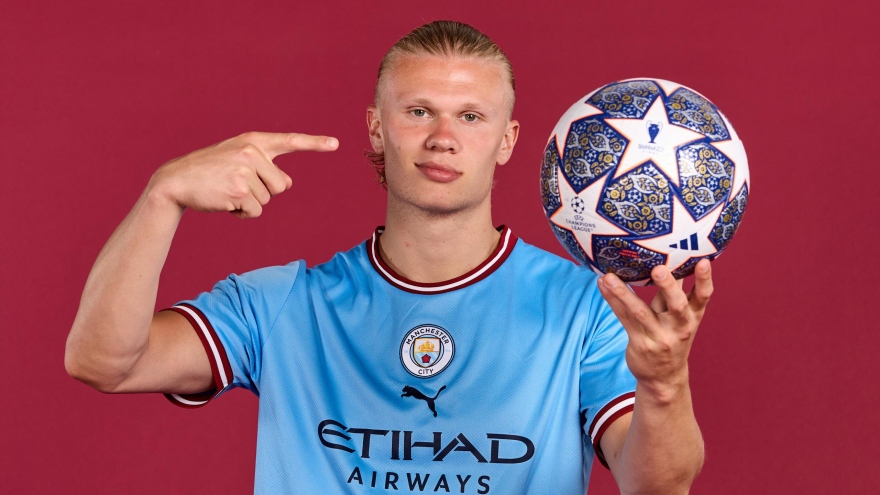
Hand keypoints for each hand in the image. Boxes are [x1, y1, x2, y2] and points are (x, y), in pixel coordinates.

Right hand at [148, 132, 338, 217]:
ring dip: (249, 203)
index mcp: (253, 141)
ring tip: (226, 191)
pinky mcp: (239, 191)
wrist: (176, 181)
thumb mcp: (238, 161)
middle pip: (281, 186)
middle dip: (263, 192)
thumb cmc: (210, 172)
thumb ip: (264, 167)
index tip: (335, 144)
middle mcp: (251, 152)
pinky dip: (242, 214)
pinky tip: (224, 202)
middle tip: (236, 185)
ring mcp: (245, 171)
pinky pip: (255, 212)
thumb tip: (287, 183)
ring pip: (267, 200)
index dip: (314, 144)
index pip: (290, 141)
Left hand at [596, 259, 712, 400]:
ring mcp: (660, 337)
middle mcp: (680, 327)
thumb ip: (676, 290)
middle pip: (677, 305)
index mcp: (694, 316)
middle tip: (658, 269)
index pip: (704, 296)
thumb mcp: (680, 316)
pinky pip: (624, 319)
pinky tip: (602, 285)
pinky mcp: (640, 344)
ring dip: (623, 293)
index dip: (705, 279)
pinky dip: (612, 300)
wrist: (664, 377)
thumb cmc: (671, 335)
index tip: (704, 261)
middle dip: (668, 287)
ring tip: (609, 277)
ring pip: (641, 312)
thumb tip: (674, 258)